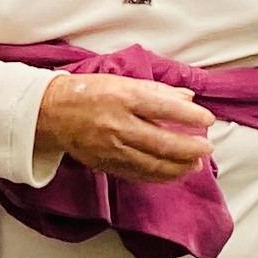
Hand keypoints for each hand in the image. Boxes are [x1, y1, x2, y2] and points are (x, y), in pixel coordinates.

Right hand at [35, 70, 216, 182]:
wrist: (50, 113)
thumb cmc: (88, 93)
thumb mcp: (121, 82)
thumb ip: (156, 90)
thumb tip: (188, 99)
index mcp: (123, 97)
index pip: (165, 108)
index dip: (191, 116)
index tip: (207, 119)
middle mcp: (118, 124)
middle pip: (163, 142)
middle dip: (190, 147)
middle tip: (207, 147)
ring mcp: (111, 148)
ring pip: (153, 163)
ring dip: (179, 166)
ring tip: (195, 163)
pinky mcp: (105, 163)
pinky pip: (138, 174)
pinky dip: (160, 176)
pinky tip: (174, 172)